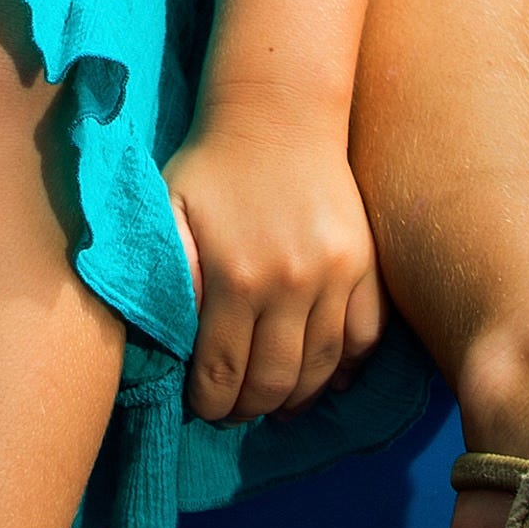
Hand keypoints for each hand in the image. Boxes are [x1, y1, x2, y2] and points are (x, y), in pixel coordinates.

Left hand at [166, 110, 382, 427]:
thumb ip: (163, 279)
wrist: (278, 114)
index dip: (208, 402)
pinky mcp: (364, 265)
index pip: (221, 371)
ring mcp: (335, 276)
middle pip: (273, 381)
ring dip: (295, 398)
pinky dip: (347, 368)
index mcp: (235, 276)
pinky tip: (323, 381)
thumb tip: (164, 345)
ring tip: (273, 405)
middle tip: (232, 412)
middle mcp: (290, 283)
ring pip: (321, 368)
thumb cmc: (211, 167)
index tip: (200, 407)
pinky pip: (365, 337)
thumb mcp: (167, 213)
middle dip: (247, 409)